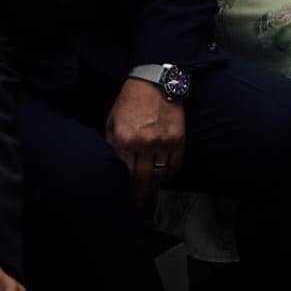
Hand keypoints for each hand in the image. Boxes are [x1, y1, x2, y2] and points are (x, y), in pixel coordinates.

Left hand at [107, 77, 186, 203]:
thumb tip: (116, 167)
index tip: (125, 200)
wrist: (155, 82)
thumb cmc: (130, 101)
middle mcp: (143, 144)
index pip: (123, 174)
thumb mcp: (112, 122)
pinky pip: (175, 165)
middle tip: (138, 208)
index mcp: (122, 140)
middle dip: (139, 196)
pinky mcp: (178, 139)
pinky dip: (169, 173)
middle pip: (142, 180)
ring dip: (154, 186)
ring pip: (159, 175)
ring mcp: (162, 142)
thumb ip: (113, 146)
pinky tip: (163, 175)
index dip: (124, 189)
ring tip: (150, 192)